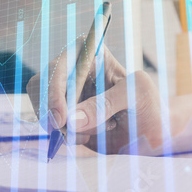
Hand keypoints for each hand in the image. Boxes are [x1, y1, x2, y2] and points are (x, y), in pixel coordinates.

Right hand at [26, 42, 164, 153]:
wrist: (151, 132)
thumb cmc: (148, 105)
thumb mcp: (135, 97)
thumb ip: (104, 104)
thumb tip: (70, 120)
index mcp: (90, 54)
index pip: (59, 65)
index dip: (54, 90)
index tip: (62, 118)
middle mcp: (73, 72)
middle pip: (41, 86)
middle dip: (53, 112)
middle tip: (68, 132)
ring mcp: (66, 95)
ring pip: (45, 110)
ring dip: (66, 127)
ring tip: (101, 129)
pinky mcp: (65, 116)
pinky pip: (53, 128)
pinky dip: (69, 136)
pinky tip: (94, 135)